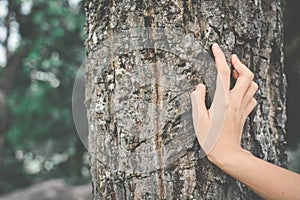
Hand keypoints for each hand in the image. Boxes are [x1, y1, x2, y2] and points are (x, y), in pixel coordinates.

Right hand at [191, 43, 257, 164]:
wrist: (228, 155)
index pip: (223, 72)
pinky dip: (248, 90)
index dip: (219, 57)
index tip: (216, 47)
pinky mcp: (244, 115)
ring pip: (252, 85)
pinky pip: (252, 98)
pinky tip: (240, 92)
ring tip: (235, 74)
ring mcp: (242, 108)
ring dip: (245, 76)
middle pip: (246, 75)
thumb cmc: (211, 139)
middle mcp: (235, 101)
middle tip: (231, 59)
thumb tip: (200, 87)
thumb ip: (198, 101)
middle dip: (239, 63)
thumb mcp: (199, 120)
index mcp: (223, 101)